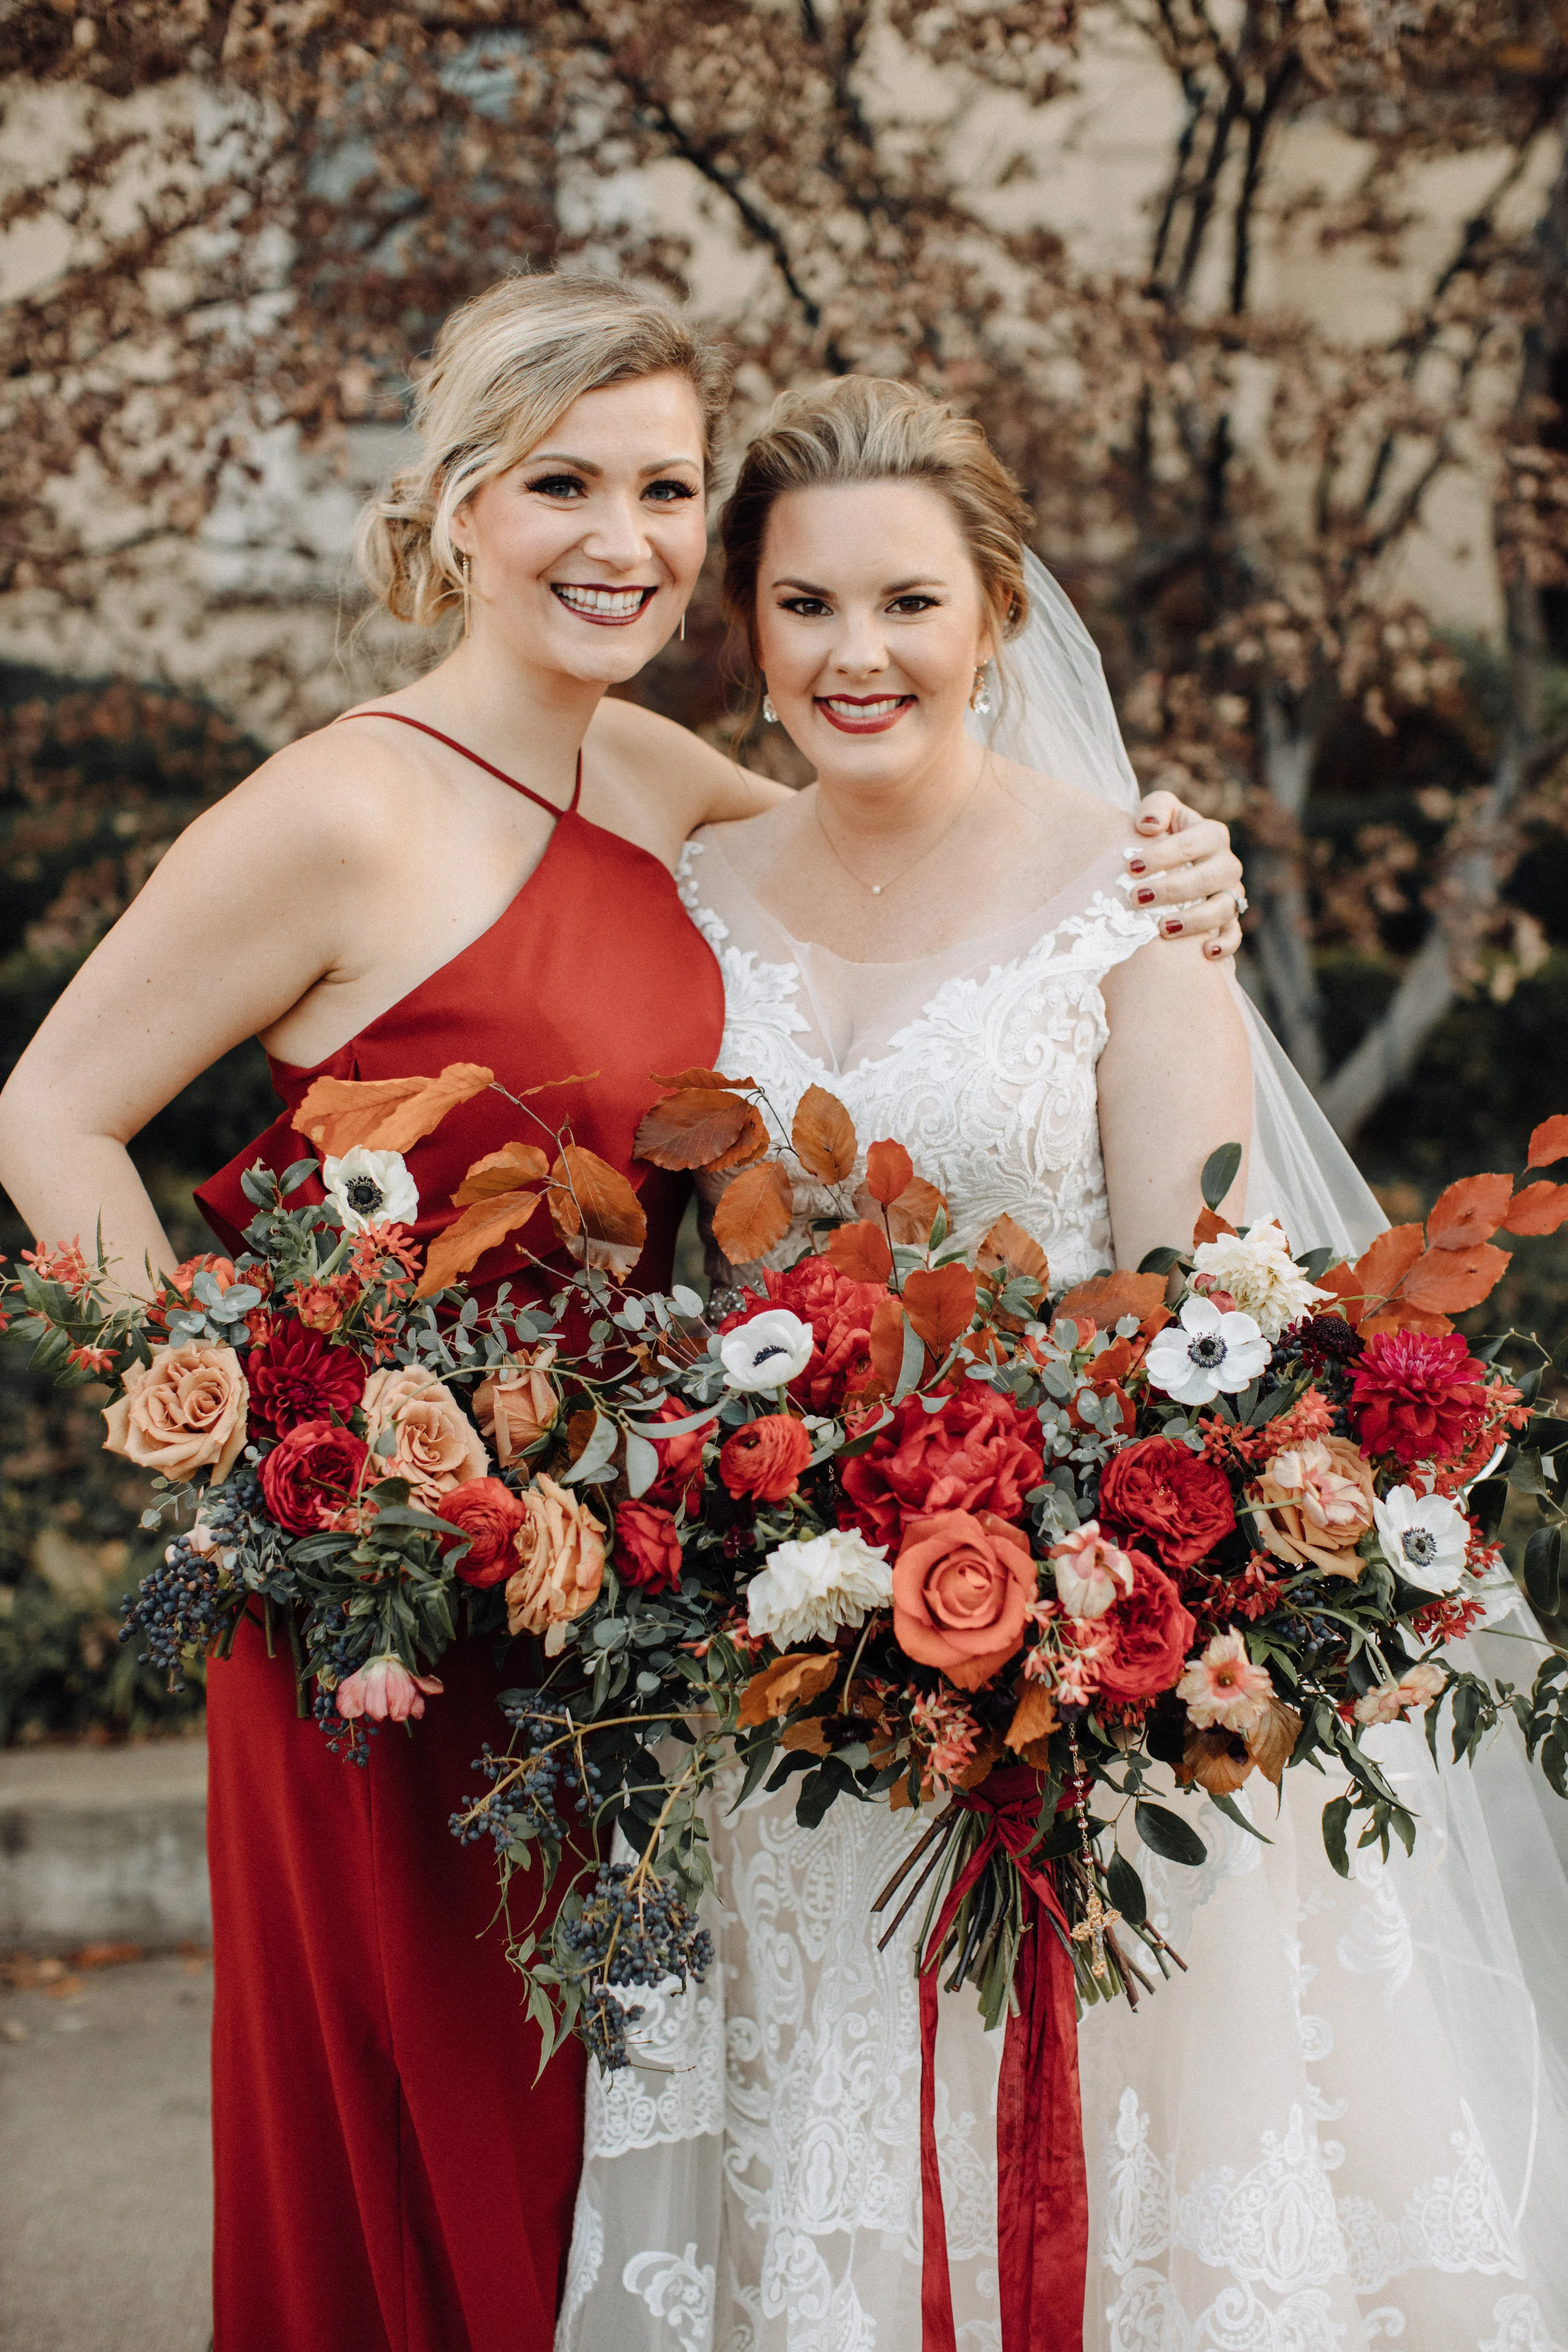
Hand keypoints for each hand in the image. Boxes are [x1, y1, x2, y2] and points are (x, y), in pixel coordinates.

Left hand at [1125, 791, 1244, 961]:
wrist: (1173, 863)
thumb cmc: (1162, 835)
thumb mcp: (1160, 812)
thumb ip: (1155, 807)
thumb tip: (1148, 826)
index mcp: (1212, 835)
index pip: (1191, 844)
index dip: (1162, 855)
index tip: (1131, 867)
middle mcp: (1227, 864)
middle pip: (1209, 878)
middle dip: (1172, 889)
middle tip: (1137, 898)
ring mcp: (1231, 893)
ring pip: (1224, 908)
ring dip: (1194, 920)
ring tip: (1162, 928)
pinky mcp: (1229, 919)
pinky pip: (1234, 934)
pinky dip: (1225, 944)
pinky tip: (1205, 952)